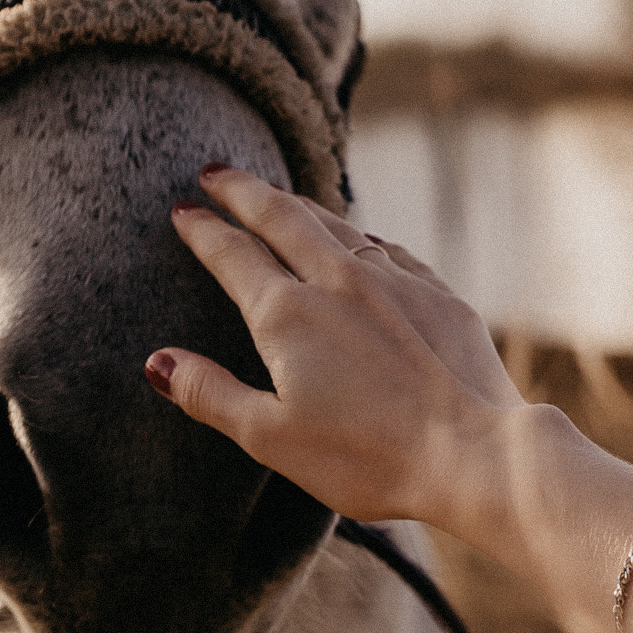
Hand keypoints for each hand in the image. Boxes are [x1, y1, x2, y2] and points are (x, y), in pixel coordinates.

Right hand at [148, 167, 523, 530]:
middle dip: (243, 191)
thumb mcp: (272, 438)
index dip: (203, 230)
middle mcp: (337, 281)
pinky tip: (357, 239)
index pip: (232, 255)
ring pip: (335, 225)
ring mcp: (392, 281)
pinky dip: (358, 236)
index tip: (183, 212)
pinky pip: (386, 249)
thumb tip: (158, 363)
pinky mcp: (436, 294)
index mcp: (287, 315)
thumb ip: (211, 394)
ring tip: (276, 197)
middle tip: (216, 173)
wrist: (474, 455)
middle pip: (281, 216)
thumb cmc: (368, 459)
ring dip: (298, 205)